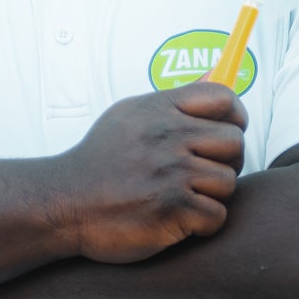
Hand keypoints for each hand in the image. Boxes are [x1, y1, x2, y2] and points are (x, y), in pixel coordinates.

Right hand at [59, 84, 247, 263]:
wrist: (63, 202)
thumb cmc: (99, 162)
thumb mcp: (129, 117)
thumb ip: (175, 101)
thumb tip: (215, 74)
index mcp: (157, 109)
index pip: (223, 97)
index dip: (235, 116)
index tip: (224, 133)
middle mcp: (166, 137)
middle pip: (234, 142)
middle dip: (226, 161)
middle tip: (201, 173)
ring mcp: (170, 173)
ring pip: (228, 182)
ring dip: (210, 195)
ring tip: (181, 197)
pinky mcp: (172, 210)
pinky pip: (217, 216)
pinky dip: (201, 224)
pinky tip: (177, 219)